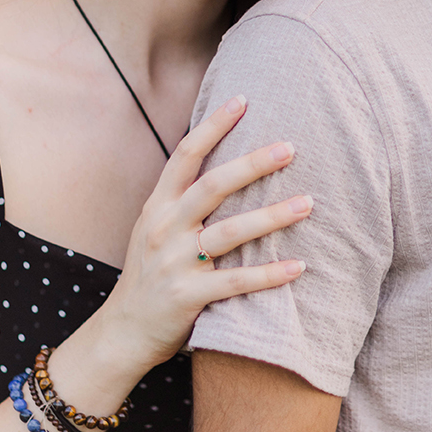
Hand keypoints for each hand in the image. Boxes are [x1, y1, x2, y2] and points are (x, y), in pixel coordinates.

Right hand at [93, 95, 314, 375]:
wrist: (123, 332)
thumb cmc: (153, 274)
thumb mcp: (157, 230)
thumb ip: (185, 200)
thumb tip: (232, 162)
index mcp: (158, 207)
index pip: (184, 156)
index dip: (213, 126)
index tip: (243, 99)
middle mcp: (165, 229)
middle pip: (211, 187)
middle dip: (251, 164)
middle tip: (290, 147)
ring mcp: (175, 263)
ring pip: (228, 232)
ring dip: (271, 216)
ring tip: (308, 203)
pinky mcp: (188, 296)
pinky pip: (236, 282)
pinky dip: (269, 274)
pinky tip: (300, 266)